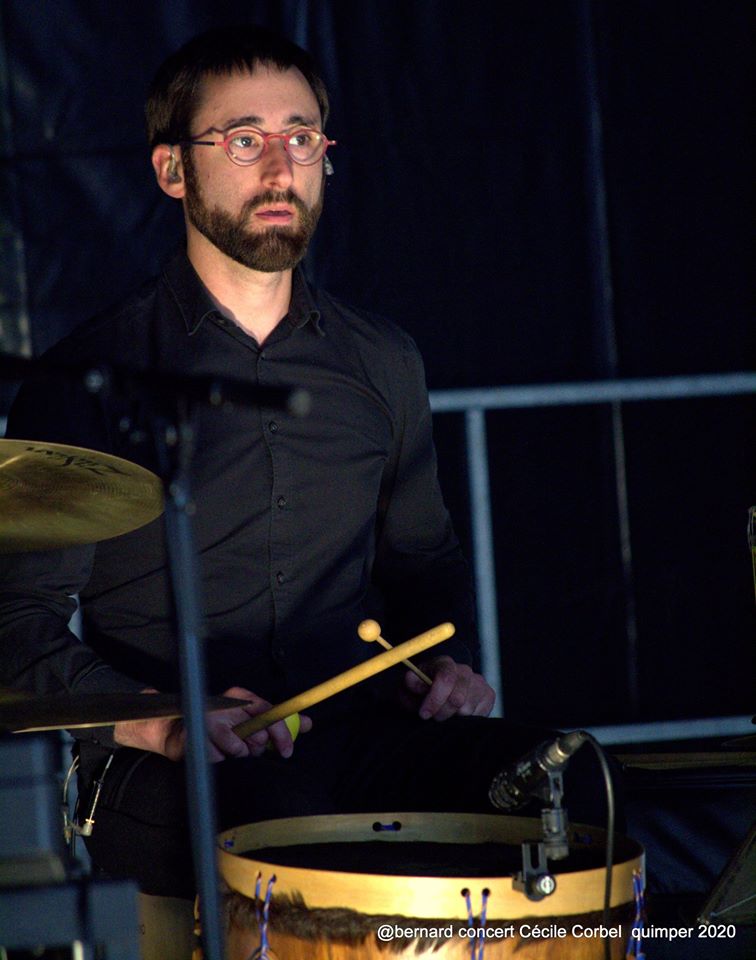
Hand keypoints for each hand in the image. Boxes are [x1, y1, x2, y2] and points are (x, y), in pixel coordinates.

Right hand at [113, 686, 311, 761]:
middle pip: (257, 732)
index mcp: (240, 696)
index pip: (269, 712)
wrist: (176, 732)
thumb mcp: (248, 720)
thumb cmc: (218, 728)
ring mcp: (208, 720)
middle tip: (248, 748)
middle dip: (256, 746)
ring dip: (237, 755)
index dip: (282, 733)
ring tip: (226, 749)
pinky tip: (213, 754)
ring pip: (239, 750)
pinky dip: (220, 762)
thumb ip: (277, 723)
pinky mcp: (195, 738)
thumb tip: (308, 724)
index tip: (287, 751)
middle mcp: (225, 704)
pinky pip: (220, 760)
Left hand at [399, 656, 495, 721]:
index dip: (434, 699)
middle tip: (433, 716)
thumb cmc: (422, 689)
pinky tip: (456, 714)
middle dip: (441, 712)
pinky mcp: (488, 695)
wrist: (438, 692)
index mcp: (444, 663)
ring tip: (444, 714)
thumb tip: (411, 679)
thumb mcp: (410, 687)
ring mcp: (478, 682)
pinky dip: (465, 720)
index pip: (446, 679)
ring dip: (452, 717)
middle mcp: (464, 670)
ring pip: (467, 709)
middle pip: (457, 698)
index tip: (424, 714)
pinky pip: (479, 715)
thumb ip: (411, 683)